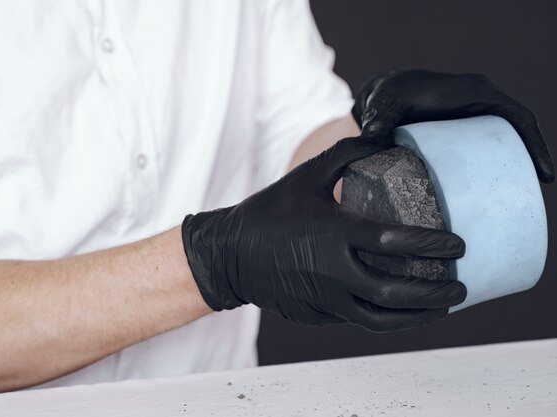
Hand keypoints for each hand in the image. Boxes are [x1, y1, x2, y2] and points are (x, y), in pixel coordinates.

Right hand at [182, 138, 466, 331]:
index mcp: (333, 232)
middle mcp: (332, 271)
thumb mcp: (305, 176)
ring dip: (419, 316)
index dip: (432, 245)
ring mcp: (324, 299)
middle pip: (396, 291)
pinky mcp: (318, 314)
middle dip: (437, 290)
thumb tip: (383, 138)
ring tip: (443, 306)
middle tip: (460, 283)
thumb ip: (346, 154)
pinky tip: (405, 312)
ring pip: (383, 318)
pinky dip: (390, 320)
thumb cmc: (270, 212)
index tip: (457, 244)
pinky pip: (361, 321)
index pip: (395, 243)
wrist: (231, 253)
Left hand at [351, 69, 554, 182]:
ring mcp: (471, 123)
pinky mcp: (460, 138)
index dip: (535, 143)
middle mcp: (479, 106)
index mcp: (475, 94)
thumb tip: (371, 135)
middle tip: (532, 195)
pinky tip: (486, 200)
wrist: (381, 98)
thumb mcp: (386, 103)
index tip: (545, 174)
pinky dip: (488, 174)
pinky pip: (482, 154)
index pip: (517, 116)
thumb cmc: (388, 95)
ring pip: (501, 147)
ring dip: (511, 171)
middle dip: (529, 162)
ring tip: (513, 203)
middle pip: (515, 135)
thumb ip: (379, 117)